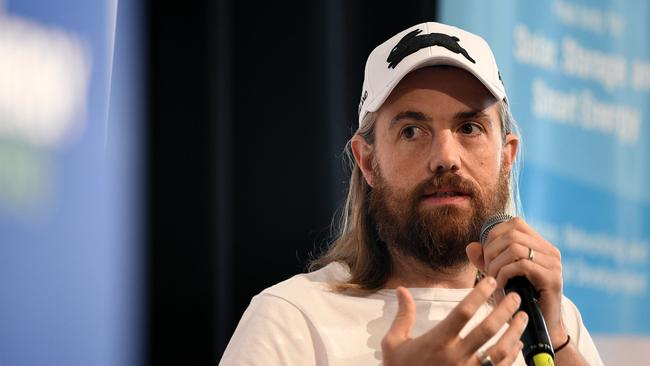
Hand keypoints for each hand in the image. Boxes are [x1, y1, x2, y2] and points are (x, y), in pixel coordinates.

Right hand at [382, 277, 527, 365]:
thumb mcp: (394, 343)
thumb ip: (403, 316)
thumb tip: (401, 290)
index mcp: (437, 341)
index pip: (463, 312)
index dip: (478, 294)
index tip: (488, 281)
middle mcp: (455, 356)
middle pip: (487, 329)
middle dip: (505, 310)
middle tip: (514, 297)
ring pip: (499, 351)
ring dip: (514, 332)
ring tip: (522, 318)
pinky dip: (511, 355)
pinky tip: (516, 344)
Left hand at [466, 217, 566, 346]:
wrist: (540, 327)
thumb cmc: (520, 300)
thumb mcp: (499, 276)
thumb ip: (486, 260)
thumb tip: (471, 246)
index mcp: (540, 245)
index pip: (515, 223)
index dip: (494, 235)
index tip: (486, 255)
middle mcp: (550, 251)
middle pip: (512, 233)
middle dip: (492, 250)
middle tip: (486, 270)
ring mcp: (553, 264)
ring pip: (515, 248)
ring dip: (496, 263)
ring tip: (492, 279)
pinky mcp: (552, 278)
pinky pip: (521, 265)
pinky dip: (504, 274)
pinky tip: (500, 286)